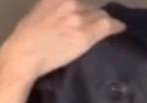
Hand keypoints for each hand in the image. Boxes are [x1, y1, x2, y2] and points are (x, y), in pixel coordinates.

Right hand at [0, 0, 125, 80]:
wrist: (25, 53)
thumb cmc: (27, 36)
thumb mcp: (40, 11)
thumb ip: (56, 7)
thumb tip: (66, 10)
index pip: (81, 0)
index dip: (87, 7)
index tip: (89, 12)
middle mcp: (69, 3)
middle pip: (93, 7)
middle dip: (95, 16)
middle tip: (96, 26)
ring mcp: (78, 18)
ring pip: (102, 16)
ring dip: (104, 23)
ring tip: (108, 29)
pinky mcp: (85, 35)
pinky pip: (108, 26)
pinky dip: (116, 26)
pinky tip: (121, 28)